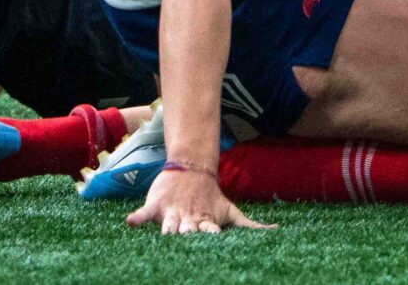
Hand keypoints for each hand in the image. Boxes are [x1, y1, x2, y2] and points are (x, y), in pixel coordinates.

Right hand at [130, 165, 272, 234]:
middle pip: (187, 230)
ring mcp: (172, 212)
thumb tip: (277, 229)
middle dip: (188, 234)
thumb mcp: (232, 212)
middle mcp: (188, 219)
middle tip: (188, 236)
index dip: (210, 234)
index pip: (209, 232)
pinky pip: (144, 214)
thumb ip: (251, 226)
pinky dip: (137, 218)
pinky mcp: (156, 205)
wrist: (191, 169)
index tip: (213, 238)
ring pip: (168, 224)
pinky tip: (130, 222)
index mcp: (206, 222)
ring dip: (168, 229)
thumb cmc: (212, 197)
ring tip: (166, 232)